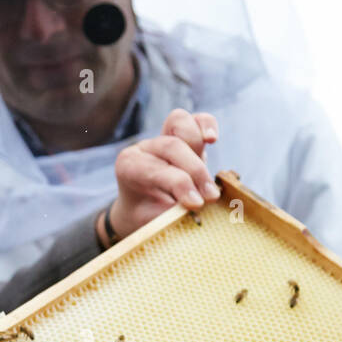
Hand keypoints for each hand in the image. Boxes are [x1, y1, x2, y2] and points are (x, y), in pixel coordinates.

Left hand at [101, 108, 219, 243]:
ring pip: (180, 125)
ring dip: (200, 153)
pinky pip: (196, 119)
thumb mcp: (153, 221)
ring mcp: (163, 137)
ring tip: (212, 182)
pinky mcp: (184, 134)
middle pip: (171, 146)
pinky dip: (207, 125)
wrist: (144, 210)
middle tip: (209, 198)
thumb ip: (171, 213)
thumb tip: (197, 206)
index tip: (196, 204)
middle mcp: (144, 148)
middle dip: (194, 172)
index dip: (178, 185)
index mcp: (128, 166)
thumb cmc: (149, 217)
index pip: (153, 168)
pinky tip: (212, 139)